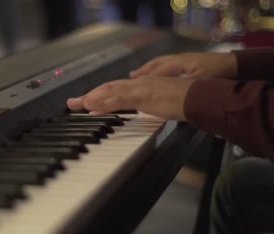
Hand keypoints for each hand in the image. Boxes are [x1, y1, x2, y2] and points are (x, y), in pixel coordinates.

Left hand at [67, 76, 193, 120]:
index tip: (86, 102)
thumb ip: (148, 106)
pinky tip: (93, 107)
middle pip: (108, 88)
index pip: (116, 90)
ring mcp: (141, 88)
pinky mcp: (144, 95)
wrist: (200, 98)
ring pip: (110, 92)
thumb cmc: (186, 101)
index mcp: (143, 85)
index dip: (99, 95)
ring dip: (91, 98)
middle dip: (89, 96)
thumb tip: (139, 110)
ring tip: (76, 105)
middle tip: (72, 103)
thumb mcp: (162, 105)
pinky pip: (119, 99)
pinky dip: (104, 103)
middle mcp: (139, 83)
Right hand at [129, 52, 236, 78]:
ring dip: (149, 70)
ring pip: (161, 64)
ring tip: (138, 75)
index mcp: (180, 63)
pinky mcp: (191, 63)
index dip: (144, 78)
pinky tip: (160, 76)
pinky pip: (169, 65)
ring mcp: (185, 60)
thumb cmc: (219, 74)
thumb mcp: (199, 83)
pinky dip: (159, 70)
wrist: (236, 66)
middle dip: (142, 71)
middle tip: (131, 77)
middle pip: (156, 65)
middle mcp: (180, 59)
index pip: (157, 71)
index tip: (132, 84)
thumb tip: (166, 93)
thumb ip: (181, 88)